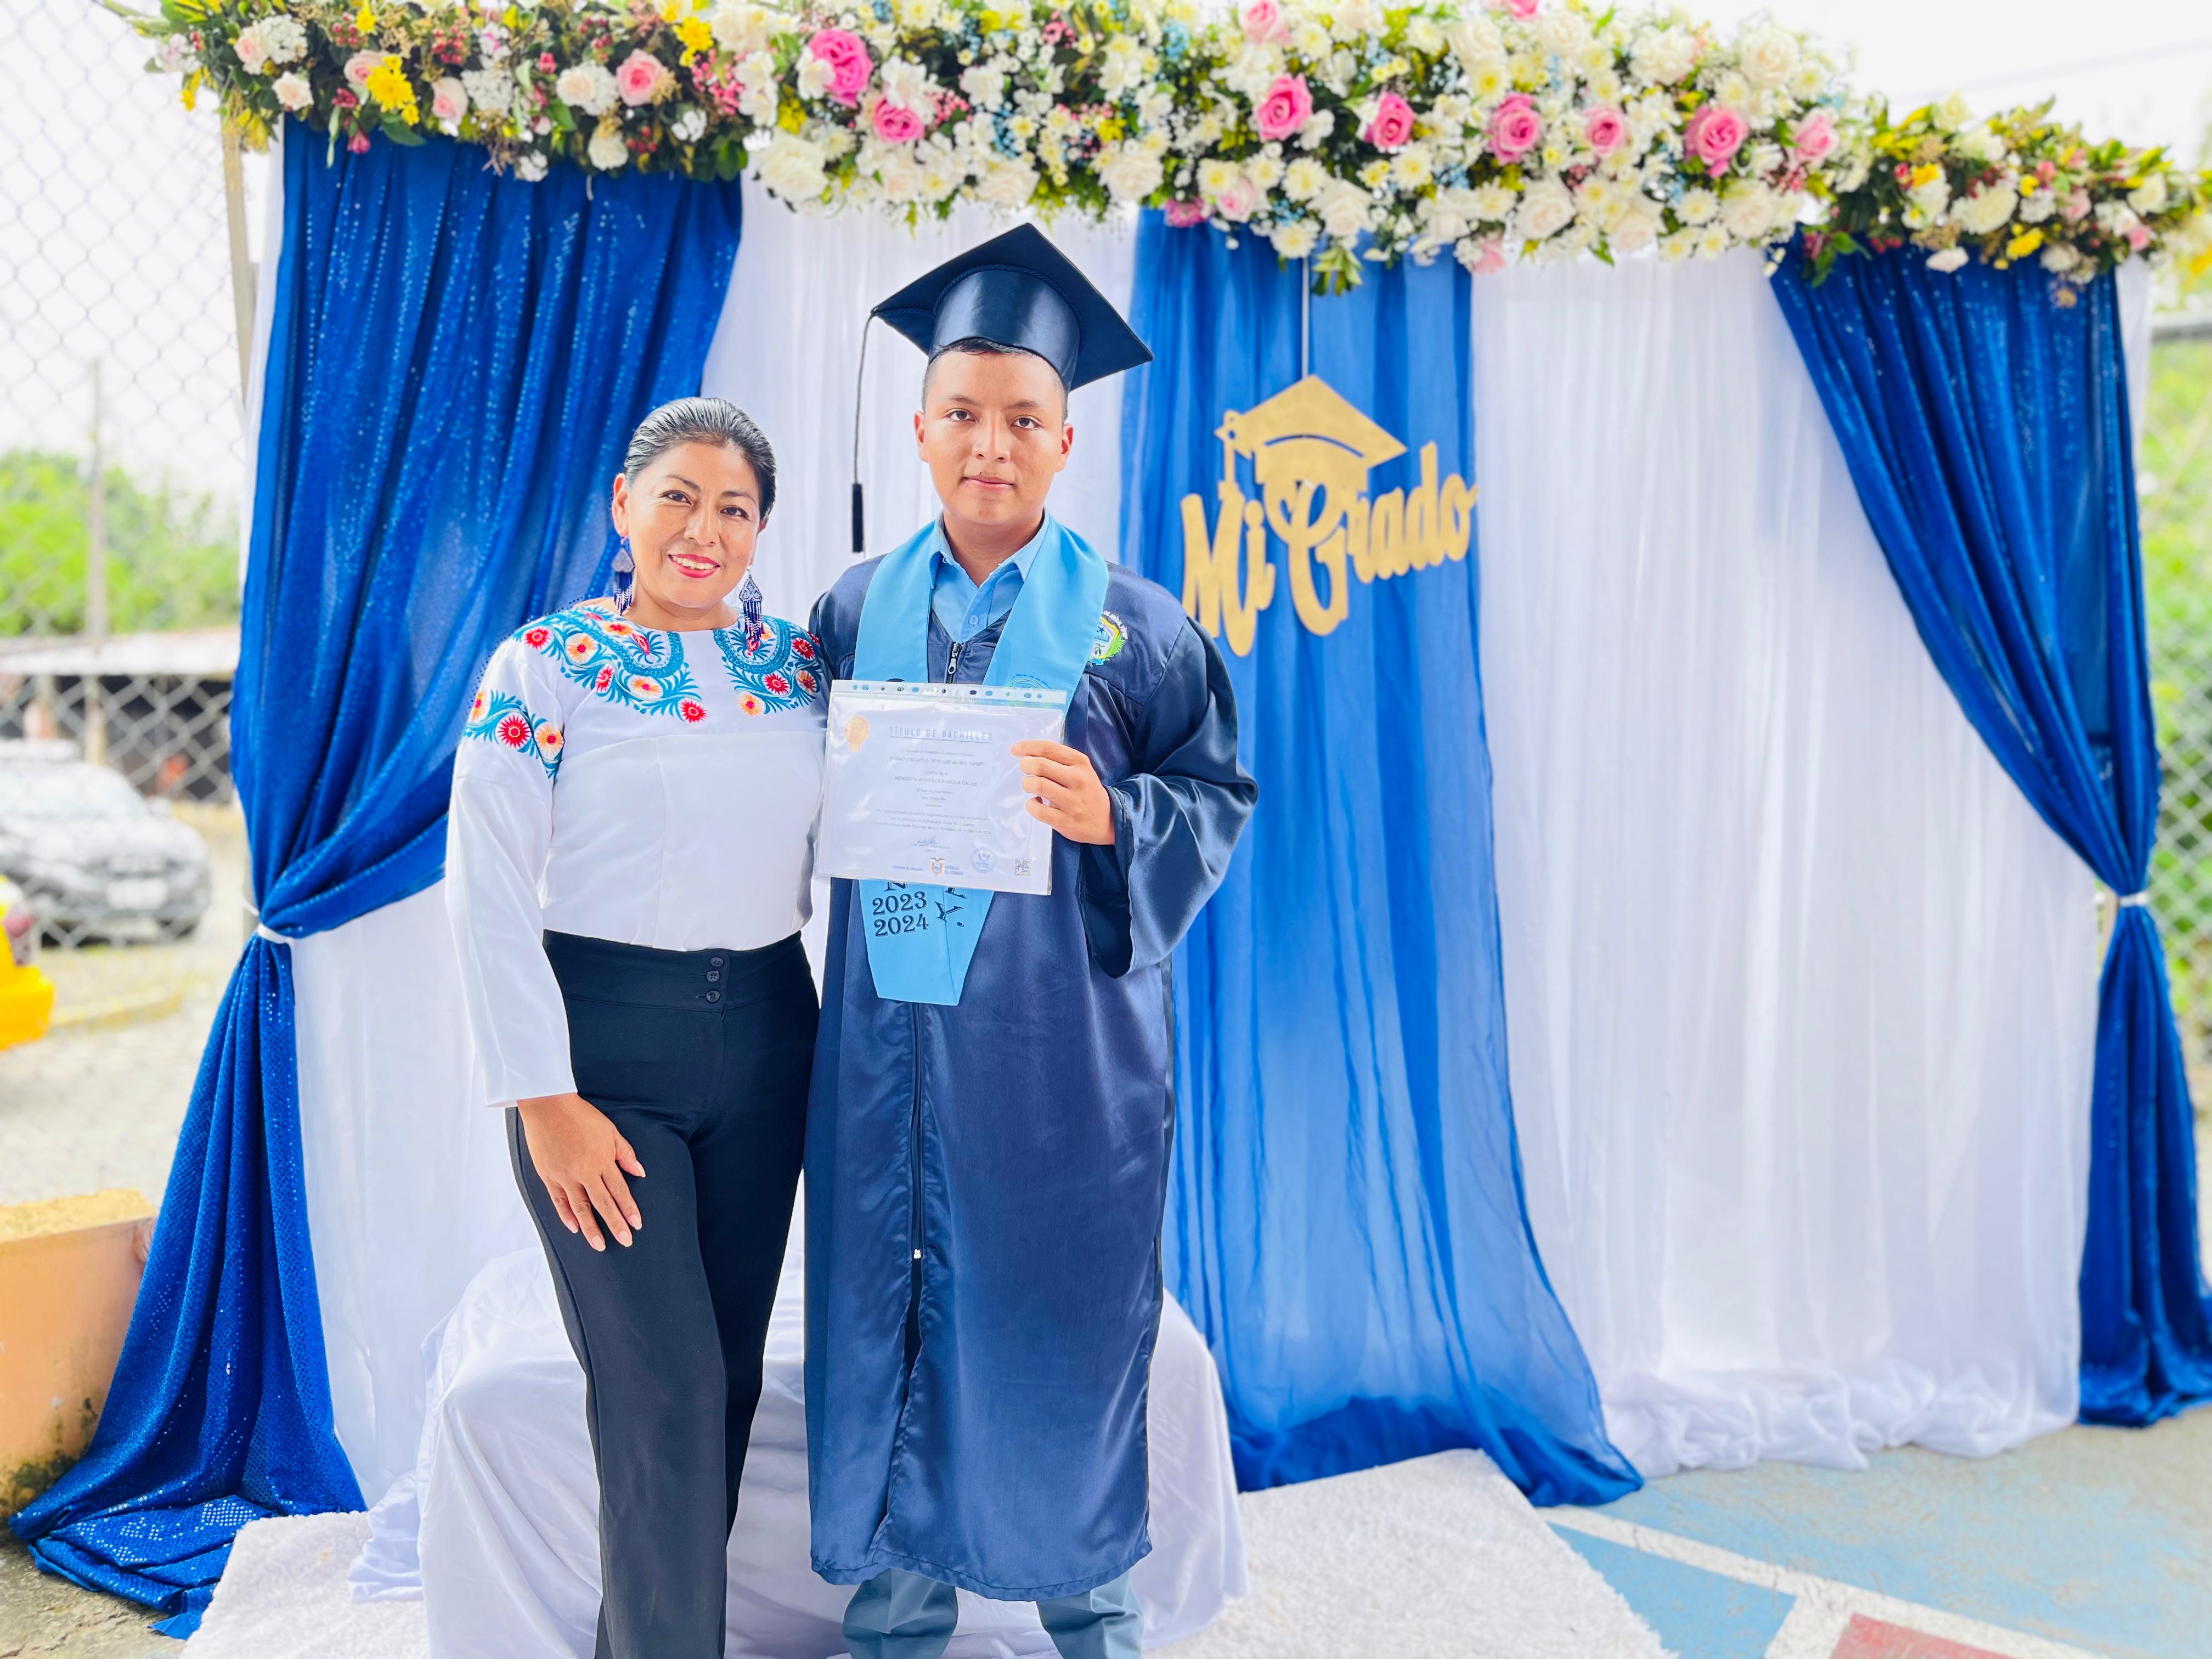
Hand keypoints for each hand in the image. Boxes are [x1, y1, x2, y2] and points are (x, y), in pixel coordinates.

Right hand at [516, 1092, 644, 1251]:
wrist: (548, 1106)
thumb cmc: (581, 1116)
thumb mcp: (610, 1131)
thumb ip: (624, 1154)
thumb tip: (640, 1172)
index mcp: (601, 1160)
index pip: (619, 1191)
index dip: (628, 1209)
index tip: (637, 1225)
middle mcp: (584, 1171)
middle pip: (603, 1203)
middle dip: (615, 1224)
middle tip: (625, 1241)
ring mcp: (565, 1175)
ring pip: (580, 1207)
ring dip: (591, 1228)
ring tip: (599, 1245)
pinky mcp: (549, 1175)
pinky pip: (558, 1200)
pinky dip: (566, 1215)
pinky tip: (574, 1228)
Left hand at [1012, 740, 1115, 845]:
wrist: (1107, 820)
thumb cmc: (1086, 790)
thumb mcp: (1080, 769)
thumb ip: (1057, 759)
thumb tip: (1025, 752)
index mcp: (1080, 763)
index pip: (1048, 748)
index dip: (1026, 747)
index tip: (1015, 749)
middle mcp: (1077, 780)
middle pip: (1039, 765)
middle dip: (1025, 765)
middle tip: (1025, 770)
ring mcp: (1072, 801)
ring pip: (1037, 785)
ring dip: (1027, 784)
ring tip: (1031, 786)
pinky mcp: (1065, 821)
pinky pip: (1037, 810)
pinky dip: (1030, 804)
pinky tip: (1036, 802)